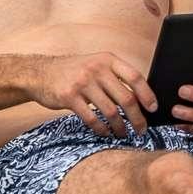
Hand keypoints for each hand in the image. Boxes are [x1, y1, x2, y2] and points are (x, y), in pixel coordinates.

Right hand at [37, 53, 154, 137]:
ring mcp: (83, 83)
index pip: (135, 77)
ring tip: (124, 133)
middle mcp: (97, 69)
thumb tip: (141, 98)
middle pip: (126, 98)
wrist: (39, 73)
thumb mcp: (96, 64)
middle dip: (137, 118)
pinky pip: (92, 118)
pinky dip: (102, 129)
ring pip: (111, 111)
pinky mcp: (69, 97)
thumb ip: (115, 77)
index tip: (153, 109)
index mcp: (108, 60)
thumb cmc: (73, 71)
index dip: (147, 95)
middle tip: (142, 129)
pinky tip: (105, 133)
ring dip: (120, 127)